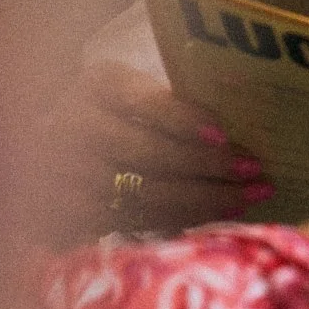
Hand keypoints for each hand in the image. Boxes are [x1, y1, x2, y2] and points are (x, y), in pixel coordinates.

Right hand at [36, 58, 270, 242]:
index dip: (182, 119)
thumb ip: (175, 105)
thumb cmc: (118, 117)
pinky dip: (175, 223)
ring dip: (202, 202)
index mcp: (98, 84)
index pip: (143, 100)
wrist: (52, 151)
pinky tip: (210, 220)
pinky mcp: (65, 215)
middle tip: (256, 175)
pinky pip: (131, 224)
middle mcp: (72, 124)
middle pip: (148, 154)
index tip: (223, 136)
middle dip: (208, 168)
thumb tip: (242, 120)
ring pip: (143, 195)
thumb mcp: (136, 96)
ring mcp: (63, 174)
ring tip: (246, 200)